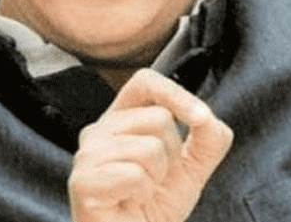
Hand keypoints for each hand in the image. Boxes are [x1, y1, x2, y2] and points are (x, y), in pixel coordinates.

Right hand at [68, 68, 232, 221]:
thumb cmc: (154, 210)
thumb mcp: (191, 170)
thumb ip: (208, 141)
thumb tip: (207, 117)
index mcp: (122, 119)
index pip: (145, 82)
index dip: (176, 93)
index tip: (201, 118)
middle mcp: (99, 130)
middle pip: (157, 117)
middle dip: (172, 154)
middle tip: (155, 181)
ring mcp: (86, 154)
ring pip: (149, 147)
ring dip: (157, 179)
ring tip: (140, 194)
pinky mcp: (82, 181)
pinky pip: (134, 174)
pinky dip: (143, 194)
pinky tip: (129, 203)